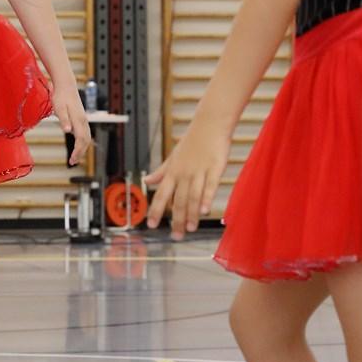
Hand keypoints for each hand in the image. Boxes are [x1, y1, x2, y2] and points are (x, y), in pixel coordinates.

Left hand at [51, 80, 92, 166]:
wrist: (66, 85)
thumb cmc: (60, 96)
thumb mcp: (59, 108)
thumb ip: (64, 119)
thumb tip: (67, 130)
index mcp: (78, 120)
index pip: (81, 139)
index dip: (77, 151)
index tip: (72, 160)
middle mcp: (83, 121)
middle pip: (86, 141)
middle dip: (80, 153)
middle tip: (72, 162)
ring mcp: (83, 119)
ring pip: (87, 137)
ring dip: (82, 149)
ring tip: (74, 158)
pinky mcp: (81, 118)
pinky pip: (85, 133)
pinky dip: (83, 142)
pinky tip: (77, 146)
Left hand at [145, 115, 230, 238]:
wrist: (209, 125)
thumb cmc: (192, 142)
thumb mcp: (172, 157)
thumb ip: (161, 171)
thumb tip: (146, 180)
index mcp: (172, 172)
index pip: (161, 194)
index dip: (155, 210)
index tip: (150, 225)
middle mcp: (183, 173)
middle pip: (177, 200)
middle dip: (175, 220)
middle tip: (175, 236)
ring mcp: (198, 171)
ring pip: (192, 196)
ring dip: (190, 214)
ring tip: (189, 229)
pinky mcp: (214, 168)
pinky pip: (209, 186)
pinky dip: (206, 198)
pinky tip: (205, 211)